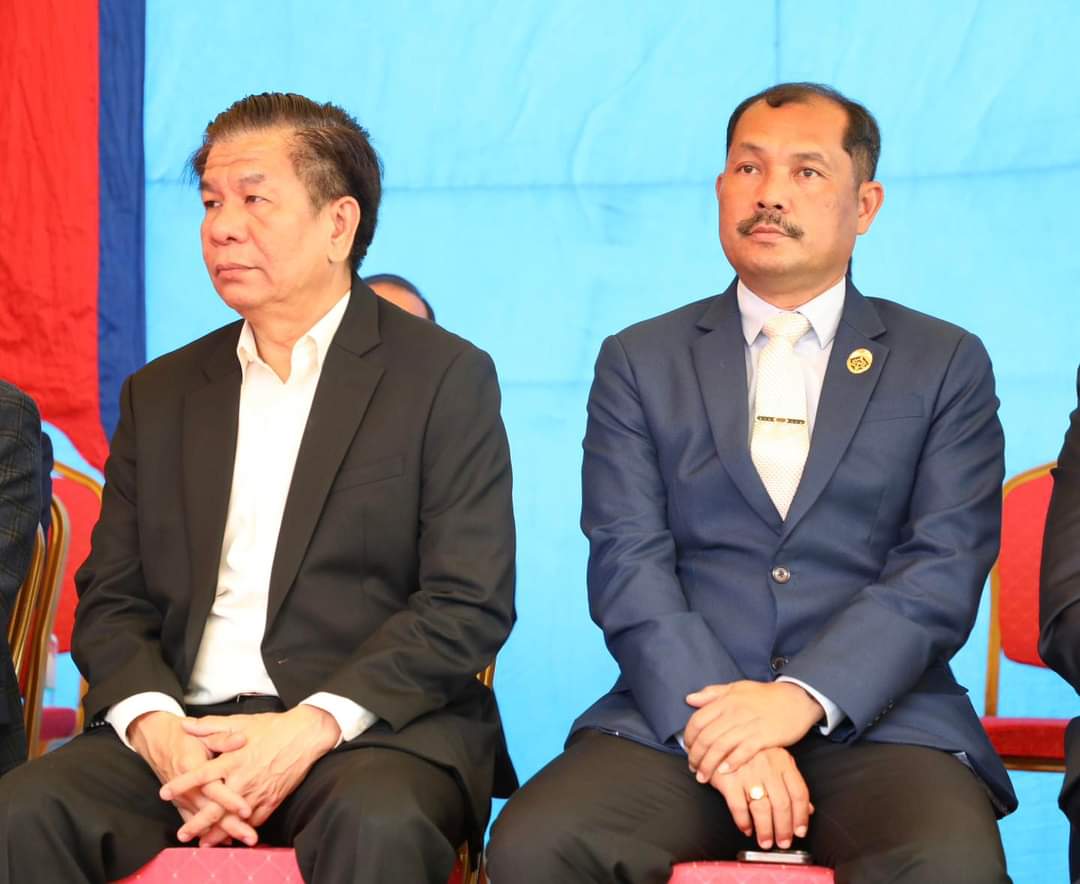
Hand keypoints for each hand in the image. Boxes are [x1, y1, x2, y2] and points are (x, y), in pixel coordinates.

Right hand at [127, 711, 256, 846]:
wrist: (158, 742)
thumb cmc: (185, 736)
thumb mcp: (204, 732)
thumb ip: (223, 738)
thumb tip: (242, 739)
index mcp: (193, 768)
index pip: (214, 789)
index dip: (231, 800)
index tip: (247, 810)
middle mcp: (187, 788)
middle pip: (211, 811)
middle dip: (231, 826)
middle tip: (250, 837)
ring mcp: (183, 798)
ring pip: (204, 820)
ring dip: (222, 833)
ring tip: (242, 841)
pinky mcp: (181, 804)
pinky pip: (195, 821)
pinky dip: (208, 832)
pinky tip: (223, 840)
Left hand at [160, 705, 340, 837]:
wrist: (305, 736)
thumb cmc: (272, 727)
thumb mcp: (240, 722)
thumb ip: (211, 726)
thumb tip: (185, 724)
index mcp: (233, 759)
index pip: (201, 775)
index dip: (182, 784)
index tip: (164, 793)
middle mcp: (243, 778)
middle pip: (215, 806)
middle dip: (197, 823)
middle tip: (182, 834)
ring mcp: (258, 791)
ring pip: (233, 818)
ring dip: (218, 832)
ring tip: (204, 842)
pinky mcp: (272, 799)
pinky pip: (254, 819)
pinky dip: (242, 829)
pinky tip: (234, 835)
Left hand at [684, 681, 822, 778]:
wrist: (796, 698)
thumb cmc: (765, 695)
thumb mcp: (737, 687)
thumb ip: (712, 693)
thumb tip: (689, 699)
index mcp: (725, 700)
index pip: (697, 720)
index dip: (688, 737)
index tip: (687, 749)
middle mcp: (734, 712)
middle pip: (706, 737)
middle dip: (695, 756)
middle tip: (693, 768)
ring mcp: (748, 725)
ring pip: (720, 747)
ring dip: (708, 764)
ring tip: (703, 777)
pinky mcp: (763, 737)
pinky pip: (743, 752)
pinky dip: (731, 763)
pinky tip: (724, 772)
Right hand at [707, 747, 811, 849]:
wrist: (717, 737)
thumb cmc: (748, 751)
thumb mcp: (775, 759)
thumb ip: (791, 782)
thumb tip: (809, 809)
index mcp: (782, 761)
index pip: (799, 793)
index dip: (801, 816)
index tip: (800, 831)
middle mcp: (767, 766)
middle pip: (782, 804)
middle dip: (784, 829)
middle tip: (783, 842)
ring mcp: (747, 772)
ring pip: (762, 808)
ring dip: (765, 830)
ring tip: (765, 842)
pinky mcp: (728, 779)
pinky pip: (738, 807)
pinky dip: (743, 822)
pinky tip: (746, 828)